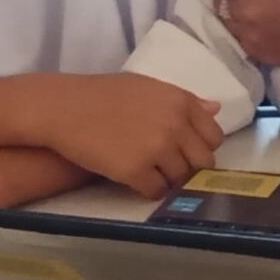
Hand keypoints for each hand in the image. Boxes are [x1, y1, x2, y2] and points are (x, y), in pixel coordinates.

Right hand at [21, 72, 221, 197]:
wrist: (63, 108)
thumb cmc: (103, 94)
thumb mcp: (147, 87)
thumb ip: (184, 100)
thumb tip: (216, 109)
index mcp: (181, 101)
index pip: (213, 137)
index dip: (201, 148)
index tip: (186, 151)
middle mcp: (175, 125)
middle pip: (202, 162)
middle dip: (188, 168)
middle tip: (169, 167)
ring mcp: (156, 149)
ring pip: (180, 179)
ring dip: (168, 180)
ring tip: (150, 173)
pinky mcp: (135, 171)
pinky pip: (157, 191)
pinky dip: (150, 190)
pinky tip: (137, 182)